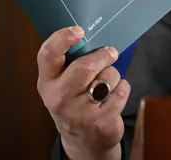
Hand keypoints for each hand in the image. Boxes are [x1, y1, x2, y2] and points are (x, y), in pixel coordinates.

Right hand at [37, 26, 128, 159]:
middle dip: (103, 56)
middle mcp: (59, 97)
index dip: (63, 38)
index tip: (79, 31)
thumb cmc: (73, 101)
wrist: (82, 139)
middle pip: (85, 66)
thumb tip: (89, 33)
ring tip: (106, 83)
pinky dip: (122, 88)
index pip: (48, 54)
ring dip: (113, 75)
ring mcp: (79, 111)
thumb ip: (69, 61)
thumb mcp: (61, 82)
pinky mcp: (100, 121)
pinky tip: (113, 96)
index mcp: (47, 82)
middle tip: (110, 52)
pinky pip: (121, 90)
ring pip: (107, 77)